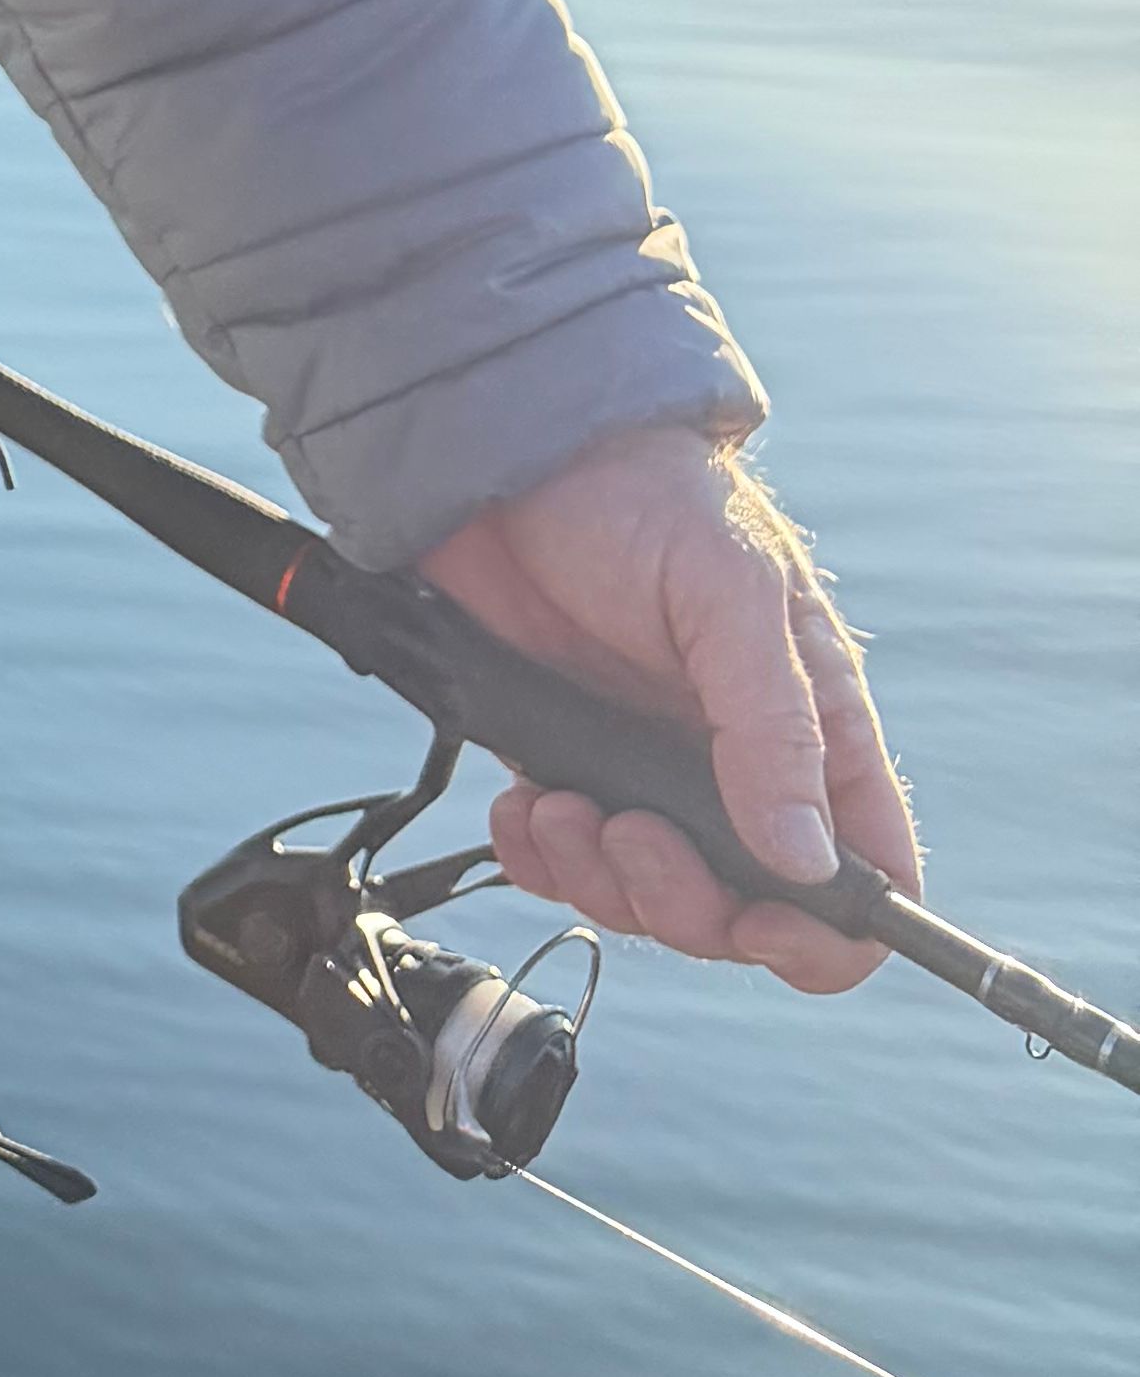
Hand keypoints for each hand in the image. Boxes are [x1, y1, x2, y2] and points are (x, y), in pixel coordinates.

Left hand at [423, 423, 916, 992]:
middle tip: (626, 832)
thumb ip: (771, 726)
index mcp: (813, 730)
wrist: (512, 445)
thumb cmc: (643, 491)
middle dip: (684, 902)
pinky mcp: (569, 757)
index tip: (757, 918)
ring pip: (652, 898)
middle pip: (747, 912)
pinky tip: (519, 811)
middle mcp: (739, 764)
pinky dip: (541, 857)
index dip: (824, 931)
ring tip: (560, 807)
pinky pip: (567, 859)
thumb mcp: (728, 591)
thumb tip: (807, 859)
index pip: (865, 876)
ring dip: (601, 879)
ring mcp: (650, 769)